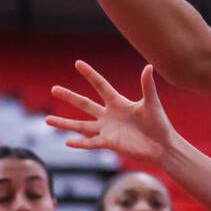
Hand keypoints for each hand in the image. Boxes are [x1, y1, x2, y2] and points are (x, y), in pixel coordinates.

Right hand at [46, 62, 177, 163]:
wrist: (162, 146)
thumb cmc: (159, 124)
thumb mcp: (152, 103)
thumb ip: (147, 86)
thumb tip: (148, 66)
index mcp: (119, 102)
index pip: (101, 85)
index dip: (90, 74)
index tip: (78, 63)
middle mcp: (109, 115)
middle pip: (85, 104)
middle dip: (69, 96)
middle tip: (53, 89)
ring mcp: (107, 130)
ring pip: (81, 125)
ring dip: (65, 123)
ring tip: (47, 120)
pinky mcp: (109, 143)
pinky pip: (91, 143)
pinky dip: (80, 143)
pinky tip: (67, 142)